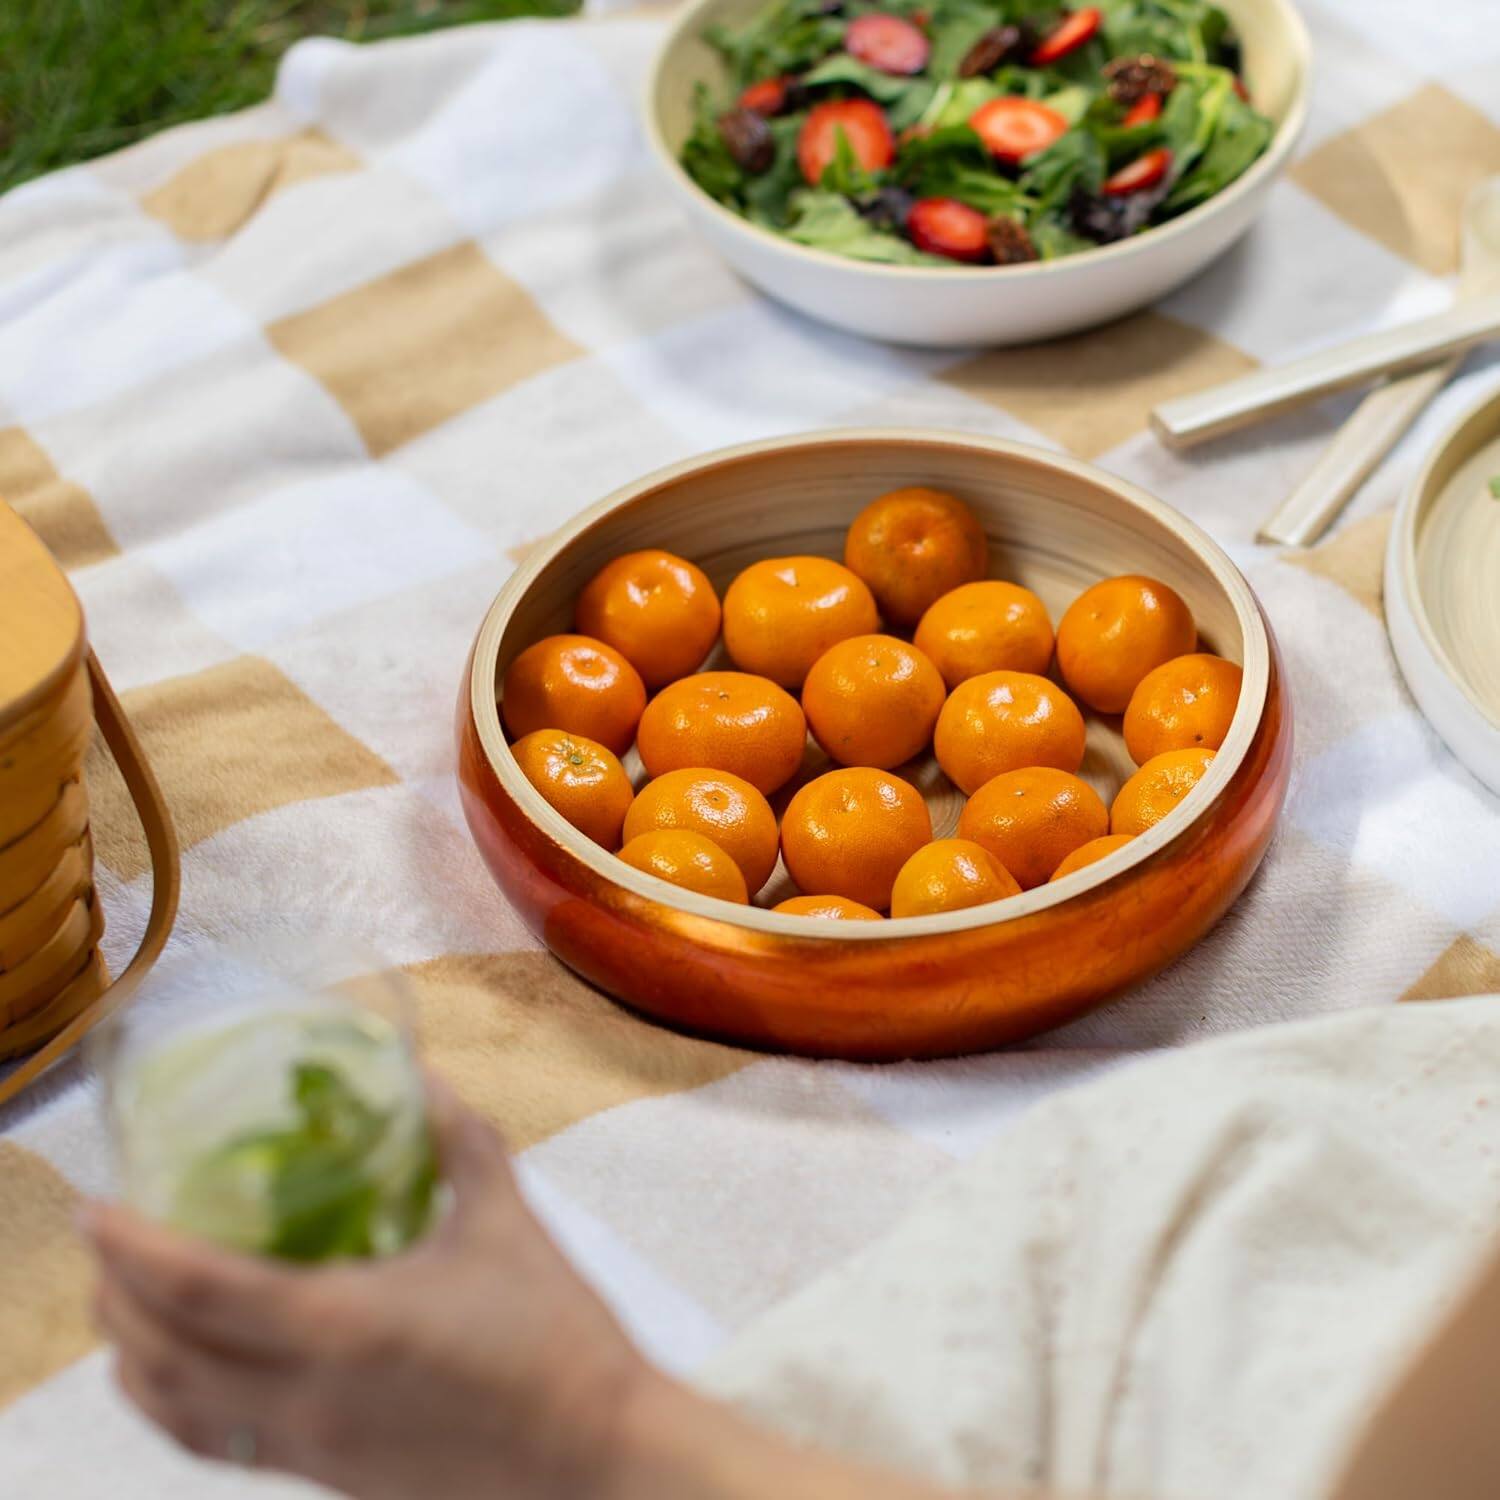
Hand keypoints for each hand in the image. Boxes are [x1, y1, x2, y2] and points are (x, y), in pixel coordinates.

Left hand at [84, 1083, 647, 1499]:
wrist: (592, 1452)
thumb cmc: (553, 1332)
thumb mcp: (505, 1216)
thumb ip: (455, 1139)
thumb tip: (416, 1078)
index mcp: (340, 1324)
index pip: (196, 1288)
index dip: (131, 1247)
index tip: (96, 1205)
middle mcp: (303, 1396)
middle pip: (161, 1355)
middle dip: (113, 1297)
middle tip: (106, 1240)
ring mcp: (308, 1448)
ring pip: (175, 1412)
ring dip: (131, 1355)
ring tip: (123, 1304)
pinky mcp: (326, 1477)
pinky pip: (216, 1444)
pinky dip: (172, 1405)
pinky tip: (183, 1372)